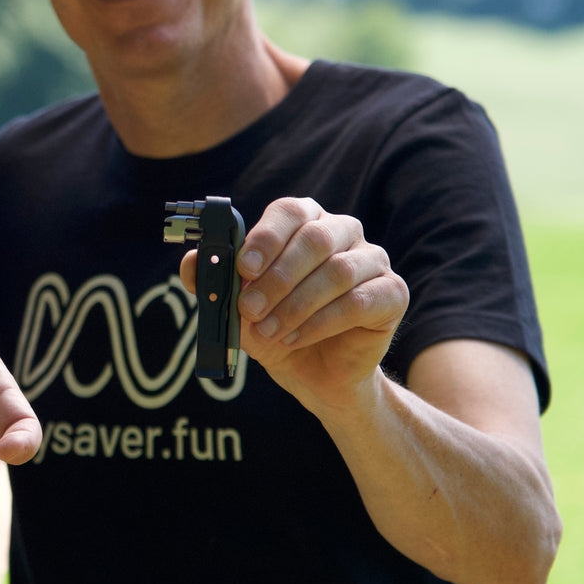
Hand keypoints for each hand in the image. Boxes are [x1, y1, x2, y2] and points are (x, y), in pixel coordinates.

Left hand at [182, 197, 406, 413]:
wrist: (316, 372)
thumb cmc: (275, 326)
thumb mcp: (235, 305)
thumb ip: (212, 279)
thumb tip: (191, 262)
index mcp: (305, 221)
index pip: (289, 211)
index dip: (266, 237)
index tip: (243, 267)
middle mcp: (342, 231)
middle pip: (315, 239)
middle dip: (277, 277)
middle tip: (250, 309)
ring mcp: (372, 259)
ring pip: (337, 271)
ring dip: (296, 304)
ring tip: (270, 331)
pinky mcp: (392, 293)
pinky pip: (359, 301)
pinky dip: (321, 322)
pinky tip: (296, 338)